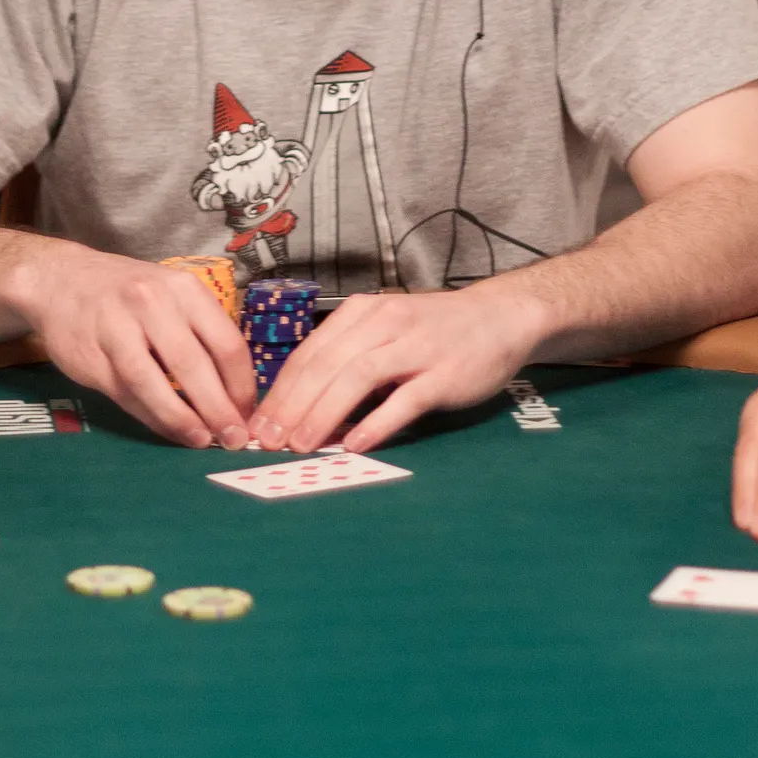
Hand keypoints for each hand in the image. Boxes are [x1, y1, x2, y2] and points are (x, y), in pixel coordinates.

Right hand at [23, 246, 255, 449]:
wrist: (62, 280)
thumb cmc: (130, 294)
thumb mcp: (172, 297)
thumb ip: (200, 335)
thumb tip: (233, 395)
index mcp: (183, 289)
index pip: (225, 342)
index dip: (242, 386)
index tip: (249, 414)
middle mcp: (151, 302)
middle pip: (193, 364)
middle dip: (218, 409)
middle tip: (234, 440)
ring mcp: (116, 328)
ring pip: (152, 382)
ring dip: (181, 418)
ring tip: (201, 441)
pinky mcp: (89, 355)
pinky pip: (125, 392)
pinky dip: (150, 416)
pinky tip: (168, 429)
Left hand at [251, 278, 541, 453]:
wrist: (500, 316)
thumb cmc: (435, 331)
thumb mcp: (386, 332)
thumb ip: (349, 363)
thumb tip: (305, 411)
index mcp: (363, 313)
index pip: (310, 352)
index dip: (279, 390)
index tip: (257, 423)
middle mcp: (384, 324)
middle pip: (326, 365)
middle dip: (291, 405)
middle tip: (268, 440)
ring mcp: (415, 347)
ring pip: (357, 378)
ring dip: (323, 414)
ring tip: (300, 445)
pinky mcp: (444, 373)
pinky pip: (405, 399)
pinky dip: (377, 422)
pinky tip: (355, 444)